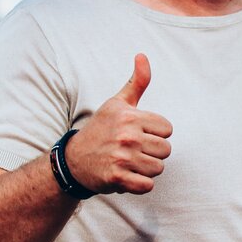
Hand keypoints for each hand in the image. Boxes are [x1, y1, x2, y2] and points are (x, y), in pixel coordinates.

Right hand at [65, 53, 172, 194]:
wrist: (74, 160)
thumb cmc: (101, 129)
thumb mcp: (117, 103)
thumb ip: (136, 82)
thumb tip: (142, 55)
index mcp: (130, 117)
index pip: (168, 129)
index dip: (156, 133)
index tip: (139, 134)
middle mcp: (127, 136)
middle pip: (166, 150)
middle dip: (152, 152)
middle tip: (133, 150)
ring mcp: (121, 158)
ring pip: (158, 168)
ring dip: (146, 169)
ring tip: (129, 162)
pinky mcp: (117, 178)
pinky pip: (147, 186)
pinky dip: (140, 184)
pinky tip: (127, 175)